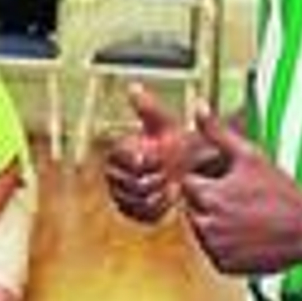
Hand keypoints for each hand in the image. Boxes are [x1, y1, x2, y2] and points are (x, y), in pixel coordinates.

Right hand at [103, 84, 187, 223]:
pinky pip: (140, 214)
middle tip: (168, 173)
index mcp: (118, 151)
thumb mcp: (164, 124)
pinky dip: (158, 207)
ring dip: (157, 194)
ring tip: (170, 184)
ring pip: (135, 200)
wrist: (187, 168)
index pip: (121, 160)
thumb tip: (133, 87)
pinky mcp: (131, 210)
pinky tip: (169, 197)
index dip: (141, 161)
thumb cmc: (175, 144)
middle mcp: (114, 173)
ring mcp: (121, 193)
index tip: (157, 158)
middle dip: (153, 179)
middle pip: (129, 184)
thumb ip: (148, 108)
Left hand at [179, 111, 301, 274]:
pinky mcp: (225, 266)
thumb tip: (198, 107)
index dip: (207, 181)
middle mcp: (207, 225)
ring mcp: (216, 249)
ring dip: (216, 224)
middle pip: (192, 210)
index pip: (188, 185)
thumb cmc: (281, 192)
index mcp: (209, 196)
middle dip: (209, 203)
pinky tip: (247, 236)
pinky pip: (214, 253)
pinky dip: (225, 246)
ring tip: (245, 218)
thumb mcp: (250, 156)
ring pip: (202, 232)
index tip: (227, 183)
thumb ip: (218, 132)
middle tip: (239, 201)